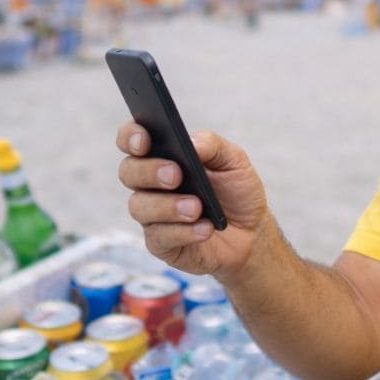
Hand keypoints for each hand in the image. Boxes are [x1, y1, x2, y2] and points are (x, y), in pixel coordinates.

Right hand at [116, 121, 268, 275]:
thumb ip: (213, 146)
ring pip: (139, 206)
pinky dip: (183, 231)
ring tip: (196, 208)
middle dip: (149, 171)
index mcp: (162, 155)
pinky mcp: (160, 243)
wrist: (251, 233)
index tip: (144, 140)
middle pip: (128, 171)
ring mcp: (152, 214)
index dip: (131, 137)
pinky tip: (205, 228)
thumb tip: (191, 143)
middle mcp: (150, 183)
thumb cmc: (236, 192)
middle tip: (175, 175)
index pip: (132, 139)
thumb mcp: (234, 161)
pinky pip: (159, 237)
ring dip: (167, 206)